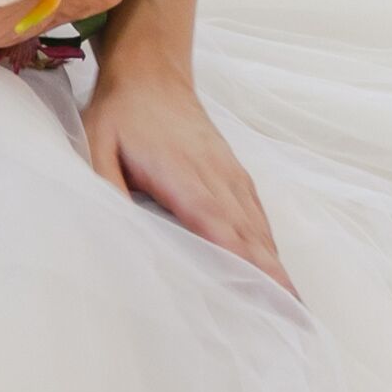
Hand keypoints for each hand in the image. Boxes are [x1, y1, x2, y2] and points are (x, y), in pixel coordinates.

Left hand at [83, 57, 291, 293]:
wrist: (151, 70)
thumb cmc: (121, 113)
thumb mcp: (96, 146)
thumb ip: (106, 190)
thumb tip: (117, 233)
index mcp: (186, 177)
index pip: (221, 231)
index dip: (246, 267)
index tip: (270, 299)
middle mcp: (218, 178)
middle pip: (251, 238)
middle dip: (273, 280)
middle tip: (295, 322)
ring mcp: (230, 174)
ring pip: (259, 228)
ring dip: (277, 267)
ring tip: (294, 308)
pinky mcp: (233, 171)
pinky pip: (256, 214)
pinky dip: (269, 244)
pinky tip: (276, 268)